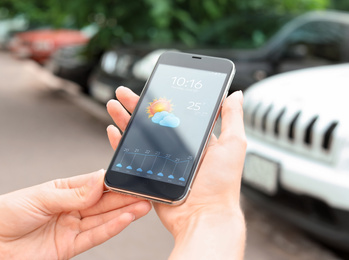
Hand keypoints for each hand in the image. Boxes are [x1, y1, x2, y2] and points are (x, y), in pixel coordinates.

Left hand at [0, 170, 150, 258]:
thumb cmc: (5, 214)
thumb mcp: (41, 197)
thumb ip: (73, 193)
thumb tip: (99, 180)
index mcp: (65, 190)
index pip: (96, 184)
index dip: (114, 181)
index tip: (131, 176)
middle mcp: (72, 208)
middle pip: (104, 201)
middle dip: (126, 196)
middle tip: (146, 191)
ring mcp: (72, 227)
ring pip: (104, 218)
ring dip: (125, 212)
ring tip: (144, 204)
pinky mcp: (70, 246)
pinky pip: (95, 236)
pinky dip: (112, 228)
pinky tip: (126, 219)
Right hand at [107, 86, 246, 258]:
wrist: (203, 217)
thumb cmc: (221, 185)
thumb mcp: (233, 145)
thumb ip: (232, 118)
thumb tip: (235, 93)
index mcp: (197, 140)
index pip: (176, 113)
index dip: (162, 99)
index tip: (153, 85)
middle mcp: (179, 149)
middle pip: (153, 121)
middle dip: (137, 105)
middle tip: (124, 92)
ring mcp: (163, 162)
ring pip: (140, 135)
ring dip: (125, 118)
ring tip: (113, 104)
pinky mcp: (150, 175)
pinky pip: (132, 156)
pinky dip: (120, 142)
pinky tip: (113, 130)